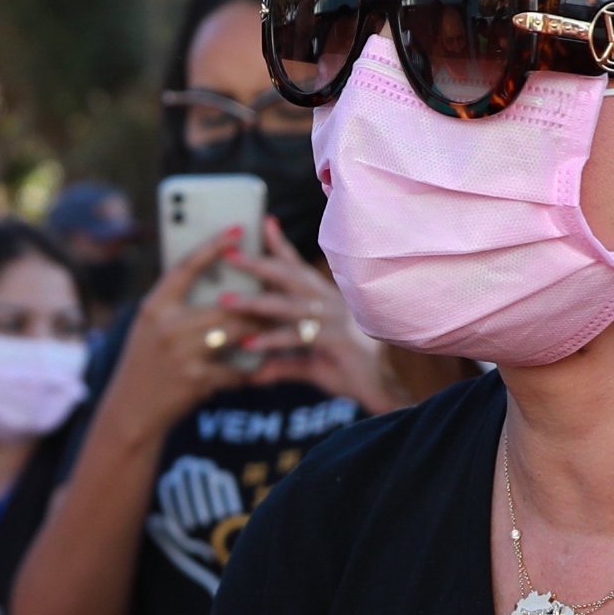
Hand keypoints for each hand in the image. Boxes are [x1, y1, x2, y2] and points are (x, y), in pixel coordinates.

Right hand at [101, 231, 259, 445]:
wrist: (131, 411)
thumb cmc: (147, 363)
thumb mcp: (152, 327)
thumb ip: (179, 305)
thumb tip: (222, 283)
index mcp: (154, 306)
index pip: (187, 266)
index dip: (213, 245)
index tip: (238, 228)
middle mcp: (166, 326)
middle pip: (224, 304)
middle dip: (255, 303)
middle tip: (278, 296)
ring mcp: (181, 353)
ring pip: (236, 333)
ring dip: (259, 332)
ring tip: (276, 328)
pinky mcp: (195, 380)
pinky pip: (235, 368)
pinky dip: (249, 368)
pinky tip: (259, 368)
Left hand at [209, 219, 394, 411]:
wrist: (386, 392)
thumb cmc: (352, 373)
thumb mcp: (311, 366)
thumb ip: (284, 365)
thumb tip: (255, 373)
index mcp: (326, 301)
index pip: (300, 268)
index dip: (282, 245)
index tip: (264, 221)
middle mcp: (332, 303)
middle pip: (291, 276)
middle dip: (259, 263)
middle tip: (228, 253)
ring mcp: (338, 319)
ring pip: (291, 304)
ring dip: (256, 301)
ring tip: (226, 300)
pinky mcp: (340, 340)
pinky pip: (300, 337)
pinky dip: (273, 340)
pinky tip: (250, 345)